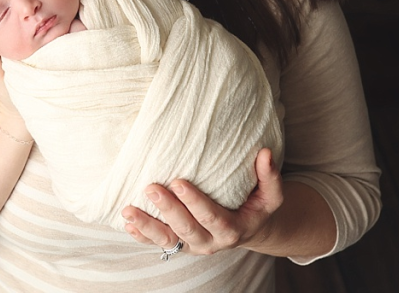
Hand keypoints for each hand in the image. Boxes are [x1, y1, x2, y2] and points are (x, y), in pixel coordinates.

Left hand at [121, 148, 283, 255]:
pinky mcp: (180, 244)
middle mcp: (211, 241)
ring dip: (147, 226)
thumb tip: (266, 153)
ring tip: (128, 210)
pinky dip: (142, 235)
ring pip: (168, 240)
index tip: (178, 182)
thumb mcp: (270, 194)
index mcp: (232, 229)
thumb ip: (269, 176)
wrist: (248, 228)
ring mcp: (193, 245)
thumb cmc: (256, 205)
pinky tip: (128, 223)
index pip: (211, 217)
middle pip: (186, 228)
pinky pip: (159, 243)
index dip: (194, 202)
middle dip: (167, 210)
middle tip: (151, 188)